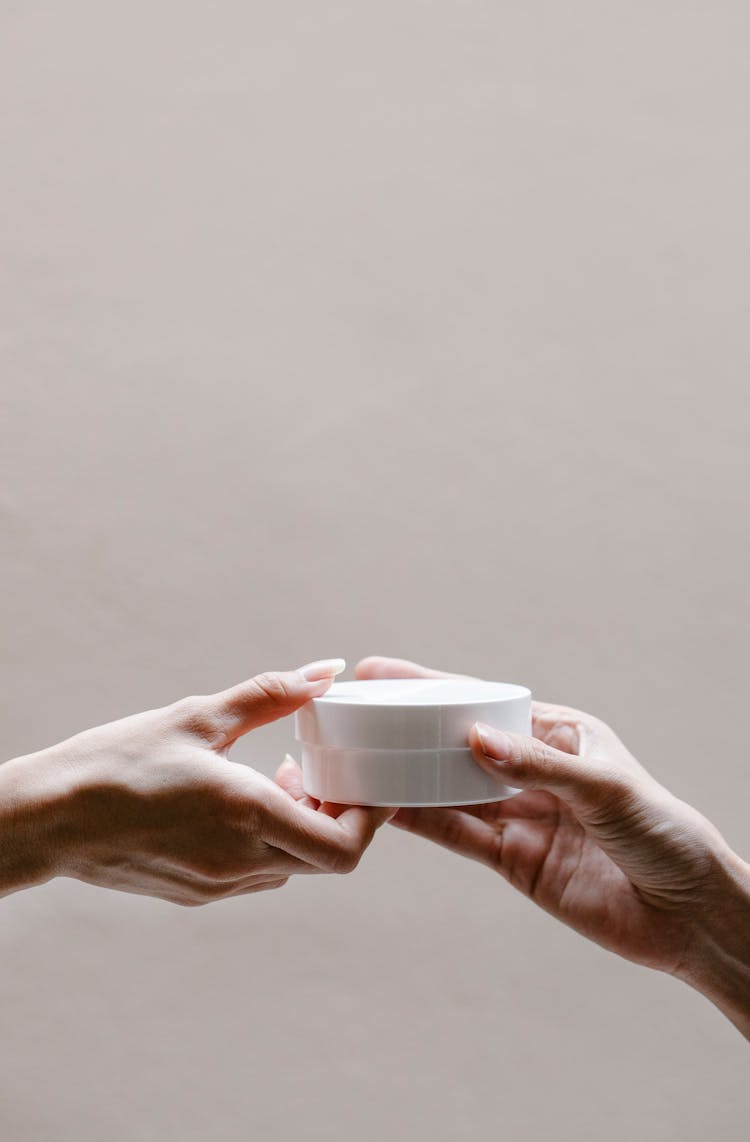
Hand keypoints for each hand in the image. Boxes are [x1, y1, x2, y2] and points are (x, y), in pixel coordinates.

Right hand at [0, 660, 391, 905]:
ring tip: (270, 780)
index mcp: (247, 816)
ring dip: (299, 827)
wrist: (49, 817)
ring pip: (292, 867)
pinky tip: (236, 805)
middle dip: (334, 814)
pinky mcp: (197, 894)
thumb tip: (325, 673)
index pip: (344, 847)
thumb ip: (271, 695)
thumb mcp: (198, 717)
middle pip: (325, 857)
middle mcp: (240, 863)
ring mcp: (218, 886)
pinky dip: (266, 842)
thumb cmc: (117, 762)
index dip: (368, 819)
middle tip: (314, 771)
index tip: (361, 783)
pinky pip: (256, 874)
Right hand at [355, 656, 749, 1037]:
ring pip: (450, 790)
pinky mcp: (514, 860)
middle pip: (458, 744)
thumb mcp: (605, 788)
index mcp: (560, 733)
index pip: (486, 702)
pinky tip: (387, 808)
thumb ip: (537, 765)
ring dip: (407, 777)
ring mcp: (521, 815)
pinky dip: (424, 821)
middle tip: (355, 714)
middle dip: (410, 729)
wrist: (688, 915)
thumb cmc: (664, 833)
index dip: (433, 686)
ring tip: (357, 761)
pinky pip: (460, 834)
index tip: (381, 673)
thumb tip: (473, 738)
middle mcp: (533, 770)